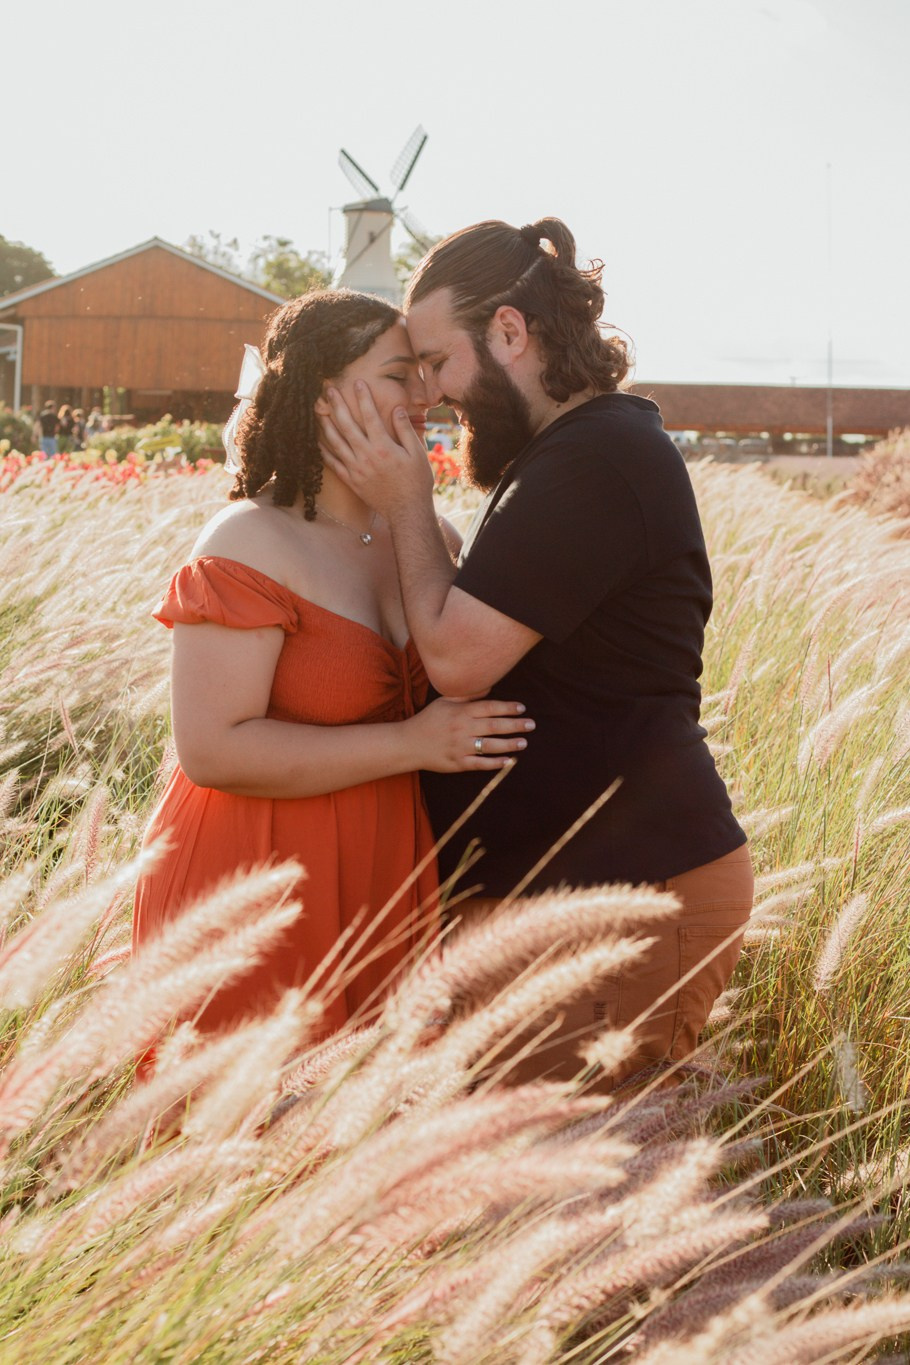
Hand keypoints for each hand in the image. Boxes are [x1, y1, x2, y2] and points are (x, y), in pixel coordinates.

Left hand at [319, 381, 433, 517]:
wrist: (407, 511)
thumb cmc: (416, 482)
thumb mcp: (418, 454)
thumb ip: (406, 430)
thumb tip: (397, 409)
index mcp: (384, 447)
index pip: (370, 416)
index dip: (363, 398)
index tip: (357, 383)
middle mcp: (366, 456)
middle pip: (347, 425)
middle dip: (337, 405)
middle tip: (328, 390)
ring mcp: (356, 469)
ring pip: (335, 443)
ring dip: (326, 424)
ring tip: (319, 411)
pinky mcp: (351, 481)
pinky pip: (333, 463)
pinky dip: (324, 451)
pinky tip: (319, 440)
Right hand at [406, 697, 534, 772]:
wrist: (408, 743)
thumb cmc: (429, 720)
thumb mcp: (445, 702)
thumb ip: (467, 695)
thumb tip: (488, 687)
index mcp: (461, 712)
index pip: (489, 707)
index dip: (507, 708)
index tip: (522, 708)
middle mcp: (462, 728)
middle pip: (494, 726)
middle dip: (515, 725)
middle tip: (531, 725)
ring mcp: (460, 747)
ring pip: (490, 746)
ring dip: (509, 744)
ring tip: (524, 742)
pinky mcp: (457, 763)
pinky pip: (480, 764)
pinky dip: (495, 763)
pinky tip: (508, 761)